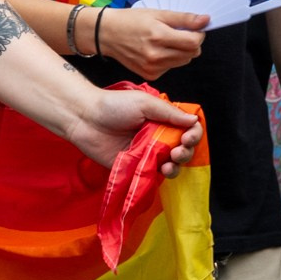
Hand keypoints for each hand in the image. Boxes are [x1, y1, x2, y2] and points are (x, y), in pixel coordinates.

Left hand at [72, 85, 202, 176]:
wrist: (86, 119)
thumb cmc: (113, 106)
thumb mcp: (145, 103)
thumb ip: (169, 113)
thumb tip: (194, 120)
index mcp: (163, 121)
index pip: (187, 130)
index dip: (193, 135)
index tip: (188, 137)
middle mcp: (158, 138)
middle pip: (183, 149)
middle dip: (186, 152)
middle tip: (178, 150)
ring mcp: (147, 154)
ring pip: (171, 165)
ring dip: (176, 166)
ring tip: (170, 163)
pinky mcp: (135, 168)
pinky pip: (152, 176)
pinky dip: (160, 176)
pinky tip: (160, 170)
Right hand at [95, 7, 208, 79]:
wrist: (107, 34)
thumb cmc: (130, 21)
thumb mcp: (158, 13)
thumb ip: (184, 18)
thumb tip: (205, 20)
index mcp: (158, 36)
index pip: (193, 42)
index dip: (198, 34)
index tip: (194, 29)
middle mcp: (155, 55)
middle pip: (191, 54)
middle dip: (191, 43)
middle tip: (179, 34)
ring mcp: (152, 67)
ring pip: (183, 62)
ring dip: (182, 52)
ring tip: (167, 42)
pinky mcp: (149, 75)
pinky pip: (171, 68)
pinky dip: (170, 60)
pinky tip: (158, 51)